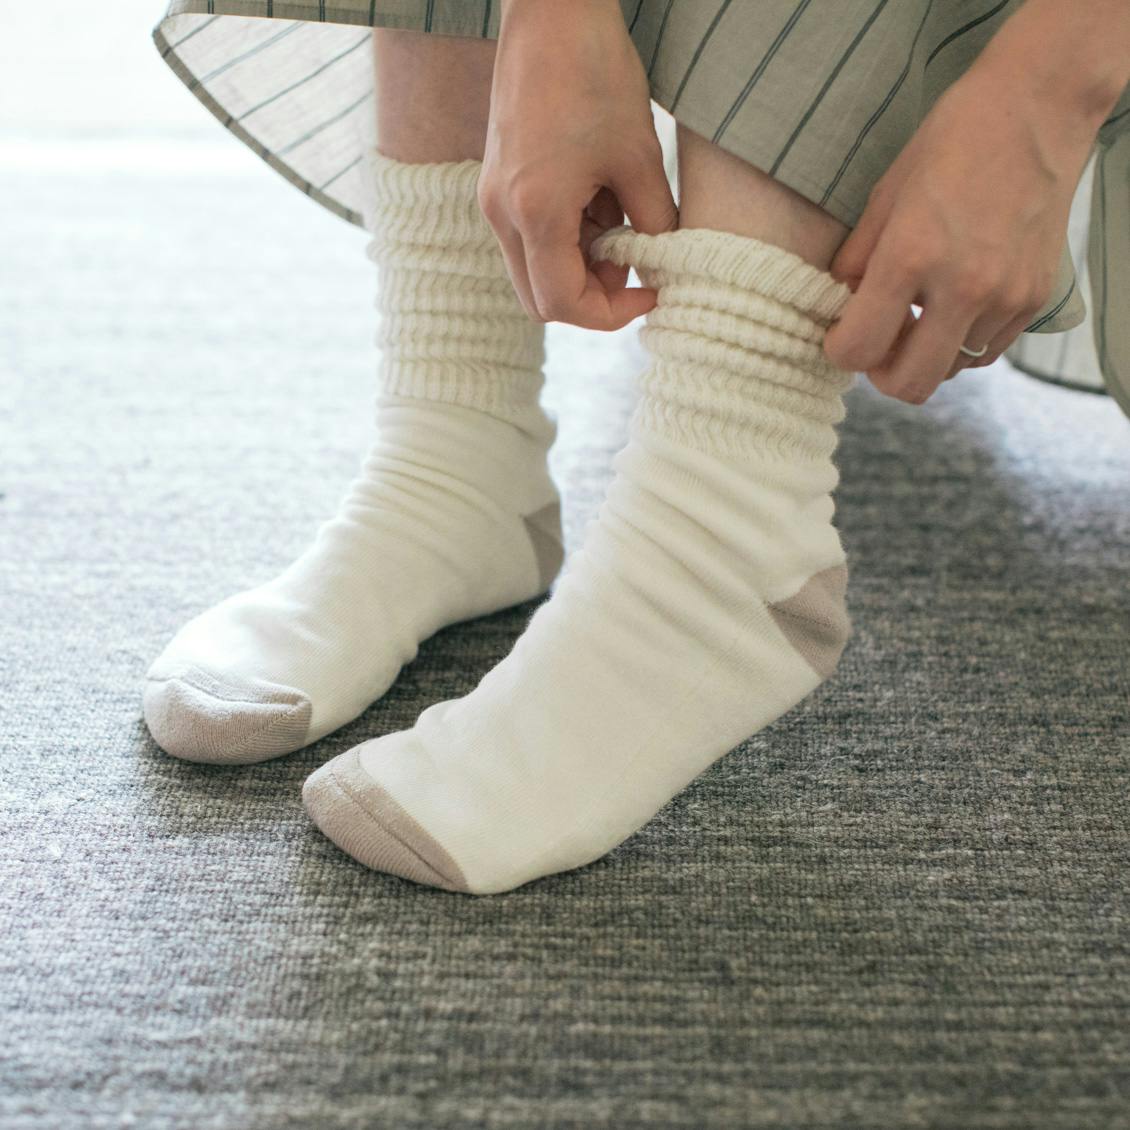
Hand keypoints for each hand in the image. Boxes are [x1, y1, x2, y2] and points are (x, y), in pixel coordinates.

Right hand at [478, 0, 677, 329]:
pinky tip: (599, 196)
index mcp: (534, 211)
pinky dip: (567, 236)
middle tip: (634, 265)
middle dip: (591, 296)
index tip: (650, 292)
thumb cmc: (594, 72)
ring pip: (535, 270)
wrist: (549, 9)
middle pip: (540, 300)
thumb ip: (653, 222)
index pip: (563, 303)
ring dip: (581, 263)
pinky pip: (530, 236)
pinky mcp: (499, 183)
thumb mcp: (640, 156)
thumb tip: (662, 264)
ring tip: (621, 216)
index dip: (611, 313)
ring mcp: (494, 199)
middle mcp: (502, 214)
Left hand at [824, 50, 1108, 403]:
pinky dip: (961, 343)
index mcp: (912, 255)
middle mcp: (963, 286)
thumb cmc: (953, 140)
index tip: (840, 336)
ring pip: (949, 371)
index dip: (840, 352)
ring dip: (924, 355)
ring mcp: (1005, 297)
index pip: (860, 349)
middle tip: (876, 341)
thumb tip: (839, 306)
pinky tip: (952, 307)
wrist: (1037, 107)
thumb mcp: (884, 195)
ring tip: (918, 316)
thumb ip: (856, 260)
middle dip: (881, 372)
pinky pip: (986, 352)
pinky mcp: (1034, 298)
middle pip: (909, 384)